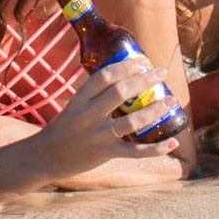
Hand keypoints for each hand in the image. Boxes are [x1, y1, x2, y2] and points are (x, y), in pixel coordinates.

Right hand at [32, 59, 184, 180]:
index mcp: (79, 99)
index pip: (103, 77)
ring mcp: (97, 136)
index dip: (125, 67)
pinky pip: (135, 152)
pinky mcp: (106, 154)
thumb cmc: (64, 128)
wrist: (46, 157)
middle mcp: (87, 116)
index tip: (143, 61)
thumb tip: (126, 78)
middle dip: (143, 81)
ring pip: (130, 122)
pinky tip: (172, 142)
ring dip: (154, 111)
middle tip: (161, 73)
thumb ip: (95, 95)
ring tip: (171, 101)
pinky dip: (156, 149)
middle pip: (119, 93)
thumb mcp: (74, 106)